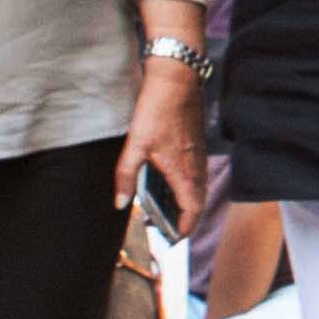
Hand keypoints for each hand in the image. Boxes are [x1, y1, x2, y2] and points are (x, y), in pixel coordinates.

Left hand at [118, 54, 206, 217]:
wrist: (177, 78)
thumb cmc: (158, 110)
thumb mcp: (135, 145)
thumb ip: (126, 176)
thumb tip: (119, 204)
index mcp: (184, 172)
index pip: (192, 211)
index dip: (184, 228)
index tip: (173, 239)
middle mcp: (196, 166)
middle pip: (197, 202)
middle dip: (185, 219)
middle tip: (167, 229)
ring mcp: (199, 154)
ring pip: (198, 188)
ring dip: (186, 202)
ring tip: (167, 210)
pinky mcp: (196, 143)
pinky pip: (196, 173)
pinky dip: (186, 186)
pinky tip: (169, 181)